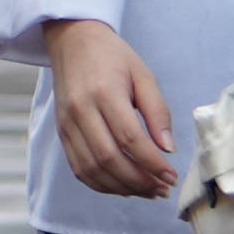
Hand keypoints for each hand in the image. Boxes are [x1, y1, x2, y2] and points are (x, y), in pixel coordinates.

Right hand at [44, 19, 179, 196]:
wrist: (73, 42)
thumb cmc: (112, 56)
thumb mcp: (143, 75)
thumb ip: (157, 112)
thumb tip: (168, 148)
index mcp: (105, 92)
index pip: (130, 138)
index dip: (152, 163)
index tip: (170, 176)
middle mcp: (81, 111)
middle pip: (109, 158)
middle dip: (139, 180)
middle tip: (161, 189)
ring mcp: (67, 124)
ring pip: (92, 169)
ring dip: (121, 186)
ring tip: (146, 191)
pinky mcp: (62, 133)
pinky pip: (79, 168)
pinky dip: (101, 184)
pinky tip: (123, 186)